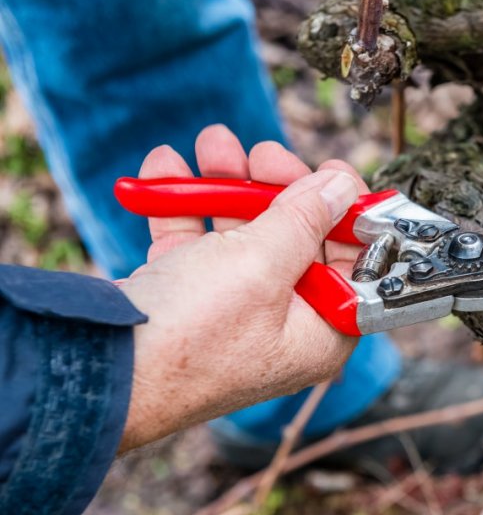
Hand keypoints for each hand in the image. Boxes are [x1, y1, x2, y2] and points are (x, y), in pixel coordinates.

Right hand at [118, 125, 368, 451]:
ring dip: (226, 185)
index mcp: (319, 332)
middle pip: (297, 242)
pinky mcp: (188, 304)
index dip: (346, 215)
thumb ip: (306, 219)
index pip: (351, 264)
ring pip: (242, 237)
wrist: (98, 372)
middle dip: (276, 187)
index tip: (334, 172)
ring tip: (211, 143)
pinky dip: (182, 207)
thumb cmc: (192, 334)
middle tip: (262, 152)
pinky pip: (196, 246)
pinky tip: (164, 167)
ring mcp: (233, 315)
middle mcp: (282, 326)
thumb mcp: (261, 265)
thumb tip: (342, 188)